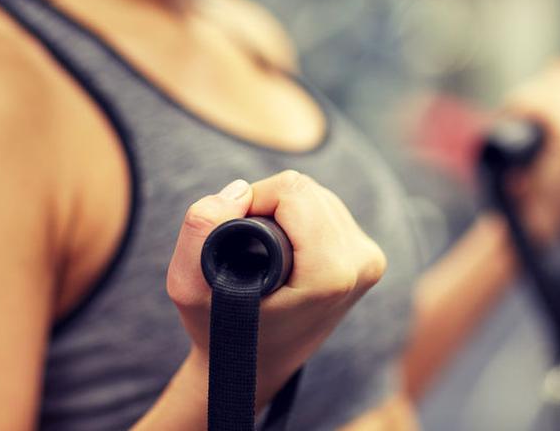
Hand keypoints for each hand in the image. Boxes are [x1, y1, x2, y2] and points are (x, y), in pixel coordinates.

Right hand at [165, 170, 386, 407]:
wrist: (253, 370)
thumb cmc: (220, 332)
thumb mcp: (189, 287)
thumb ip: (201, 231)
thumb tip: (239, 190)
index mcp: (332, 273)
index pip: (293, 191)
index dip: (252, 200)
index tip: (232, 233)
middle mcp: (361, 264)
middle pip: (307, 190)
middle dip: (267, 203)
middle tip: (245, 244)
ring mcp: (370, 261)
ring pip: (318, 195)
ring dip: (283, 210)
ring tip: (263, 250)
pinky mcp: (369, 257)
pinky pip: (328, 209)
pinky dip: (300, 217)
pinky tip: (285, 247)